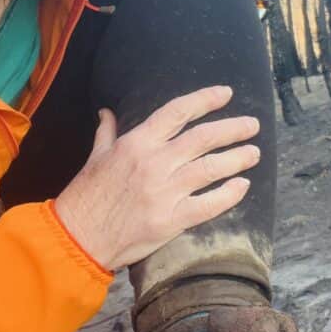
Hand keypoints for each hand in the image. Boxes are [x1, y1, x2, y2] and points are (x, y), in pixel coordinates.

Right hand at [54, 85, 260, 270]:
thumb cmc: (84, 197)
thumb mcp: (94, 158)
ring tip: (253, 153)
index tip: (226, 93)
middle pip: (203, 138)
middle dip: (232, 129)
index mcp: (136, 143)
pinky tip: (242, 186)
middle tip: (252, 126)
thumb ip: (107, 133)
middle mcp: (154, 163)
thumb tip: (107, 112)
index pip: (177, 112)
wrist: (77, 238)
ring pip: (211, 168)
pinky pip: (208, 205)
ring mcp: (164, 193)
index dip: (205, 99)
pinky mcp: (170, 221)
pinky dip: (229, 194)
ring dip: (237, 159)